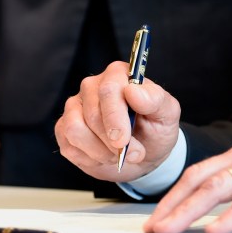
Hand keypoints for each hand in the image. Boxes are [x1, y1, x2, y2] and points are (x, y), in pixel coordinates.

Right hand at [54, 60, 181, 181]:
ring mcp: (75, 107)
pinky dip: (89, 158)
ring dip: (100, 151)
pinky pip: (69, 145)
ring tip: (118, 154)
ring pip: (75, 130)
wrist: (144, 154)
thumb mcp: (167, 114)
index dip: (115, 117)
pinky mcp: (64, 128)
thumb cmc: (155, 129)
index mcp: (118, 75)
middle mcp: (92, 86)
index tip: (124, 140)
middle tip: (134, 154)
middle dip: (112, 142)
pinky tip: (104, 155)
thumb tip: (133, 91)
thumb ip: (155, 99)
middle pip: (92, 113)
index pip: (109, 89)